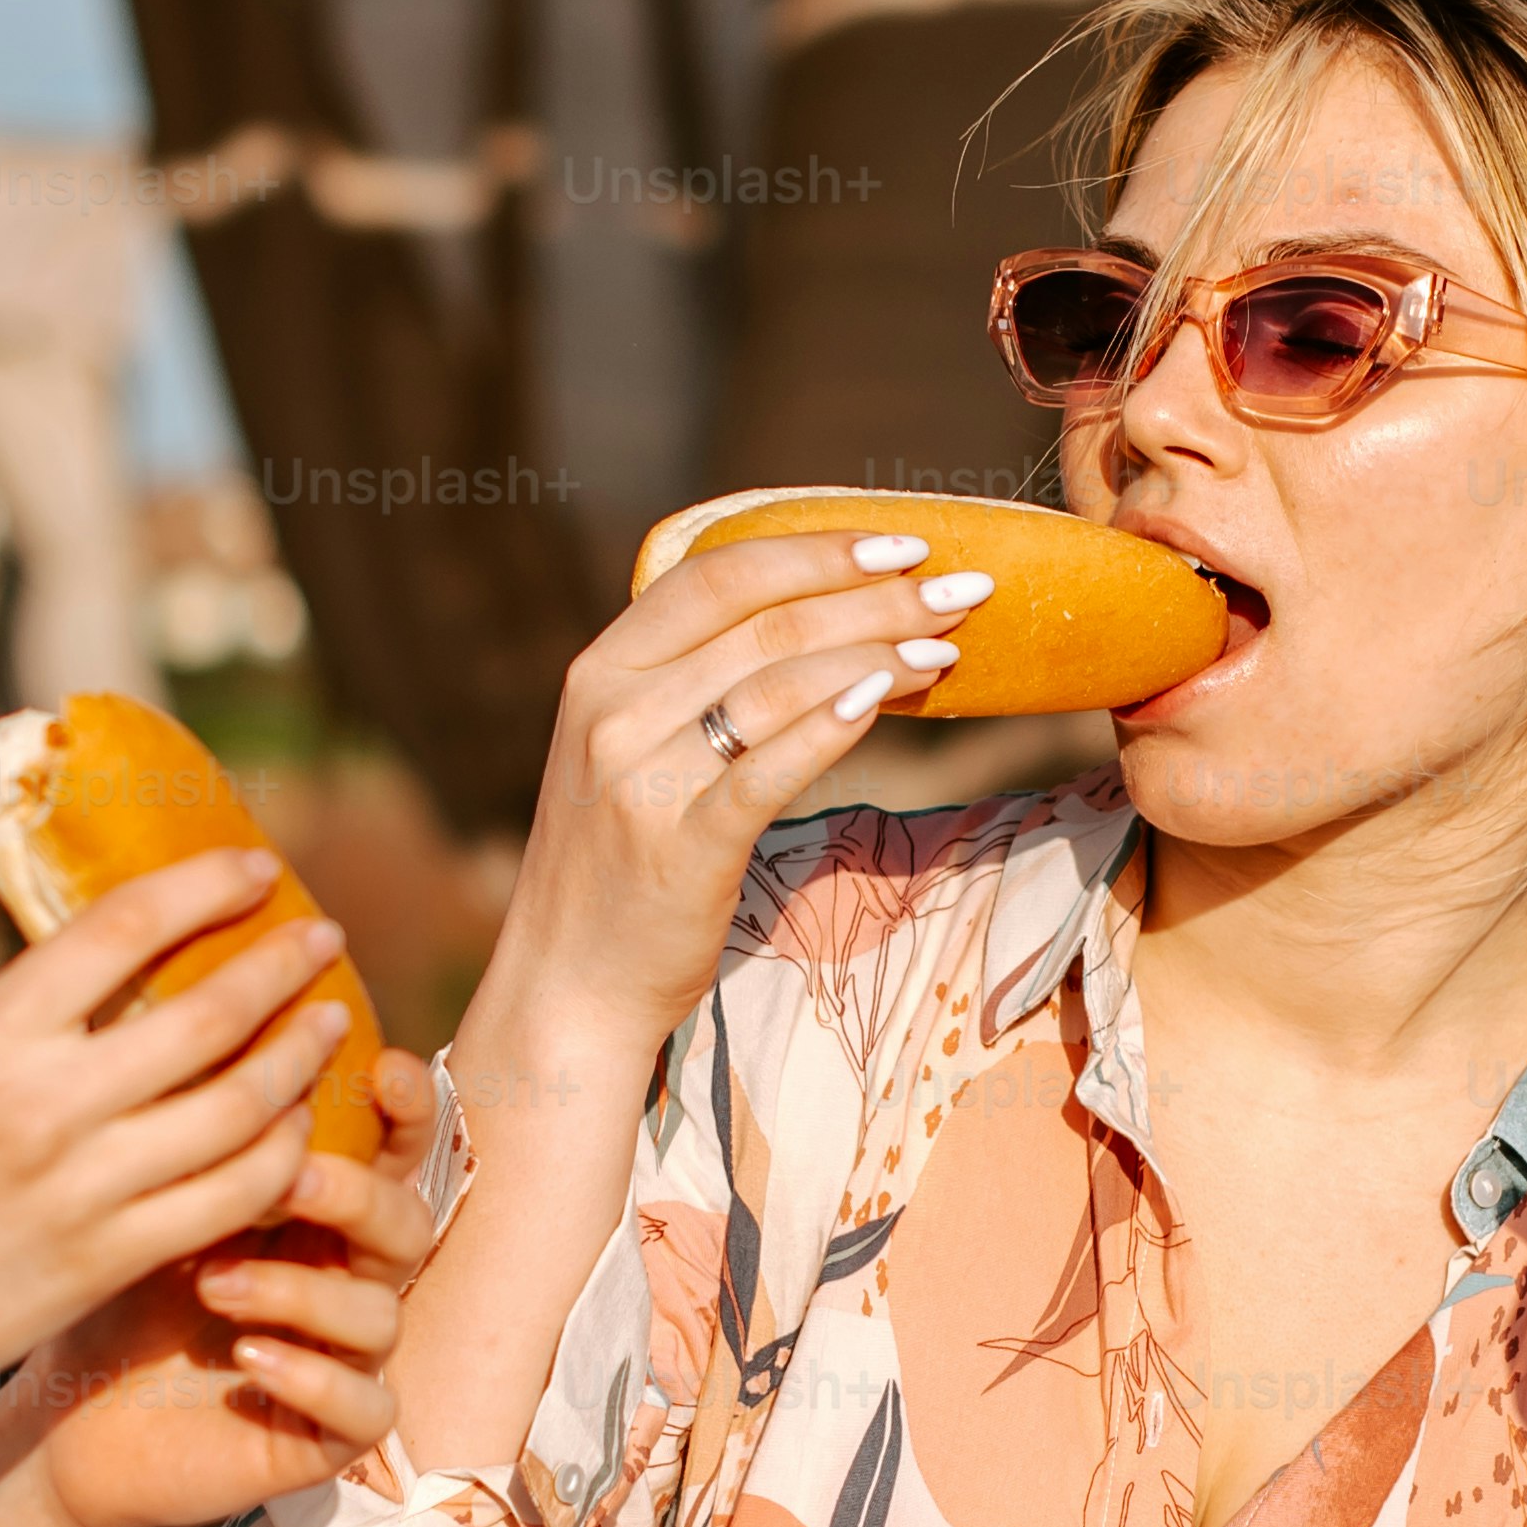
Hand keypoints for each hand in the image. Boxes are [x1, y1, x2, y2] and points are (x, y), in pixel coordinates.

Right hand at [0, 848, 358, 1433]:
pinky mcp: (111, 1261)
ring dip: (300, 1056)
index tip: (254, 867)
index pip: (121, 928)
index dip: (204, 886)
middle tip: (322, 937)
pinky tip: (297, 1126)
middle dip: (282, 966)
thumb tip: (124, 958)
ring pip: (241, 1108)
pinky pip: (233, 1196)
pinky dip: (282, 1152)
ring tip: (330, 1022)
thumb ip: (27, 1021)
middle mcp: (40, 1107)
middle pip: (207, 1016)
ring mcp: (84, 1190)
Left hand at [0, 1049, 446, 1526]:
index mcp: (319, 1211)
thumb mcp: (142, 1197)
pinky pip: (365, 1406)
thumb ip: (190, 1126)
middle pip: (406, 1222)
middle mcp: (348, 1276)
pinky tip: (247, 1359)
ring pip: (381, 1313)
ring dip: (303, 1291)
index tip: (377, 1069)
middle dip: (354, 1194)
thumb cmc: (110, 1291)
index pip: (395, 1148)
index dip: (406, 1108)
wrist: (66, 1418)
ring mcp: (344, 1356)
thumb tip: (184, 1006)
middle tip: (287, 1178)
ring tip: (215, 1283)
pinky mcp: (326, 1434)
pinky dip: (314, 1378)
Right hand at [471, 529, 981, 1075]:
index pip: (716, 576)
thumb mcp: (625, 752)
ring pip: (778, 684)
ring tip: (947, 645)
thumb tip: (813, 619)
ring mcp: (641, 779)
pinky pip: (770, 768)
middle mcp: (613, 712)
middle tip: (958, 588)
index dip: (814, 549)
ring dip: (877, 653)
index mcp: (599, 671)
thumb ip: (688, 684)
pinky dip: (834, 722)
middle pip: (765, 624)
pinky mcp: (681, 847)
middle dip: (875, 596)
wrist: (568, 985)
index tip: (899, 541)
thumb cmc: (619, 865)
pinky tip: (891, 697)